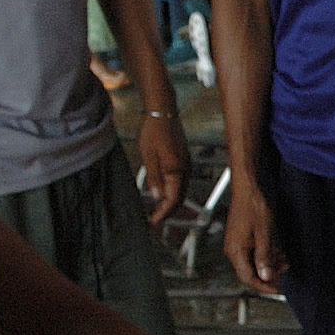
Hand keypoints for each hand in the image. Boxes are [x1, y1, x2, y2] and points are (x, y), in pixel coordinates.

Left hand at [138, 111, 190, 227]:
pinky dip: (172, 191)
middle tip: (154, 220)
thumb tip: (156, 197)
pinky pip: (180, 181)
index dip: (163, 213)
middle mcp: (185, 169)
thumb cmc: (154, 130)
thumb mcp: (148, 156)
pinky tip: (162, 192)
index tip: (154, 222)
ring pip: (180, 190)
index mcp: (177, 170)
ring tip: (156, 209)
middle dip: (168, 211)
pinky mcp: (183, 160)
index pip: (173, 199)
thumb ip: (154, 178)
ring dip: (170, 202)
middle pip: (179, 198)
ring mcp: (186, 164)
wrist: (163, 111)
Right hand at [223, 174, 285, 294]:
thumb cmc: (254, 205)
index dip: (264, 286)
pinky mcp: (241, 238)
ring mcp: (236, 244)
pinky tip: (276, 249)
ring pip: (253, 263)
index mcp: (235, 251)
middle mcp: (233, 249)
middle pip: (250, 272)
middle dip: (269, 272)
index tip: (278, 289)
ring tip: (283, 257)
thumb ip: (264, 256)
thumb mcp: (264, 233)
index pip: (248, 278)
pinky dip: (266, 254)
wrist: (248, 187)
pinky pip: (253, 253)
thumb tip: (266, 276)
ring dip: (269, 263)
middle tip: (285, 267)